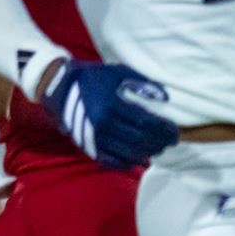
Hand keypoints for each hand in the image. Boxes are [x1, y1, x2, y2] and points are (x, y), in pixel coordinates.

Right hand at [40, 60, 177, 168]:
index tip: (174, 132)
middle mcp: (103, 123)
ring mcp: (94, 136)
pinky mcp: (87, 145)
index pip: (147, 124)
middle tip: (170, 141)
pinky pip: (109, 161)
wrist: (60, 85)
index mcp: (112, 105)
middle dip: (160, 143)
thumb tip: (166, 97)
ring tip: (157, 148)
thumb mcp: (119, 72)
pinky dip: (125, 163)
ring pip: (128, 154)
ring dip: (147, 154)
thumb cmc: (94, 77)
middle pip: (140, 141)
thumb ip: (144, 83)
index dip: (164, 130)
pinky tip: (136, 159)